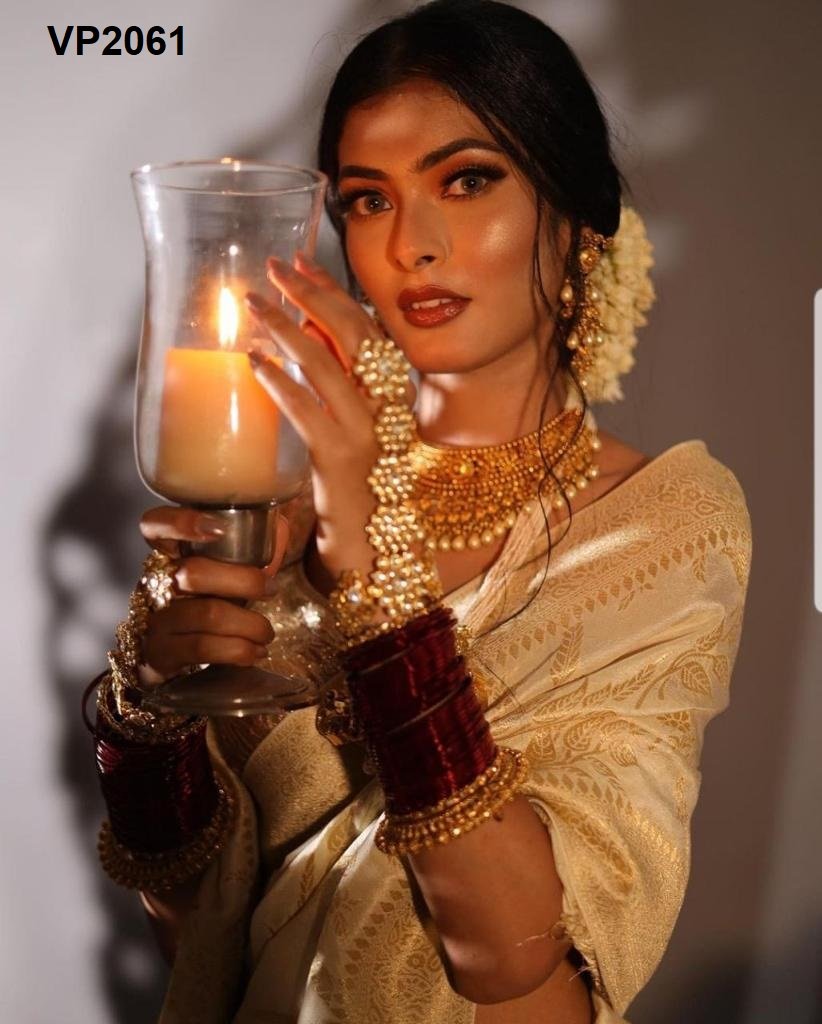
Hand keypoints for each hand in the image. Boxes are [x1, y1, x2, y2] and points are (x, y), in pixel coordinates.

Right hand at [136, 506, 289, 683]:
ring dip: (249, 624)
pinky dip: (238, 650)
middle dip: (244, 581)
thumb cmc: (210, 603)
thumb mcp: (227, 573)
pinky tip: (255, 652)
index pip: (155, 525)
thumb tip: (279, 530)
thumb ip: (253, 548)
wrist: (178, 659)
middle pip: (193, 573)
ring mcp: (154, 618)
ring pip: (206, 612)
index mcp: (167, 554)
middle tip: (271, 590)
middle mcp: (155, 583)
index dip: (179, 522)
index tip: (219, 529)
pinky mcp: (159, 653)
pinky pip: (202, 647)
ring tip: (267, 633)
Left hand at [245, 251, 409, 580]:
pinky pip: (305, 409)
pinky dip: (279, 382)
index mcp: (395, 392)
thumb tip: (299, 335)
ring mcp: (366, 431)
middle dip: (311, 293)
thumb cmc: (360, 481)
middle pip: (351, 333)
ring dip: (286, 327)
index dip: (332, 291)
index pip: (365, 326)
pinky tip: (255, 362)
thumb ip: (339, 383)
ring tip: (255, 306)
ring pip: (325, 363)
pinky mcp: (339, 457)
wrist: (373, 542)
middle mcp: (387, 405)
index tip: (301, 262)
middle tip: (274, 268)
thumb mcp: (359, 423)